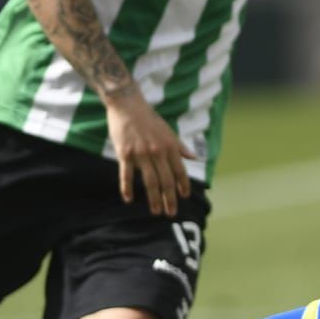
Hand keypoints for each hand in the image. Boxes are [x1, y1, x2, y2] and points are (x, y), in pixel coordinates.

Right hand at [104, 95, 191, 215]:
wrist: (127, 105)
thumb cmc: (149, 118)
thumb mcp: (168, 131)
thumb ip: (180, 146)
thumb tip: (195, 157)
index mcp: (170, 146)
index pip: (180, 170)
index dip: (183, 185)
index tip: (184, 197)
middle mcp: (158, 151)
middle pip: (166, 180)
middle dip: (170, 199)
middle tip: (171, 213)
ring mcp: (141, 153)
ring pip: (150, 181)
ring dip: (153, 198)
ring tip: (156, 211)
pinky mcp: (125, 153)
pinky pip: (126, 175)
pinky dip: (127, 188)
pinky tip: (129, 199)